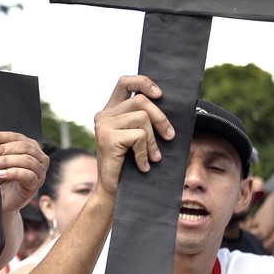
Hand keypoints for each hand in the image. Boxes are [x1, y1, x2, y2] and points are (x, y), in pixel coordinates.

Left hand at [0, 131, 48, 215]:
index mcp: (30, 146)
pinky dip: (13, 173)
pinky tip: (0, 174)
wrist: (1, 201)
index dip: (1, 137)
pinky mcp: (36, 185)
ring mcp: (40, 172)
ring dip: (5, 161)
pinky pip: (28, 176)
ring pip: (26, 160)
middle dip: (2, 149)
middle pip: (23, 147)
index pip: (17, 137)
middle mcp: (39, 157)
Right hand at [93, 76, 173, 195]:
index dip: (143, 82)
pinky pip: (138, 137)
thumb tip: (166, 103)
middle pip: (140, 100)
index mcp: (110, 111)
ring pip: (142, 119)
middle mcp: (104, 115)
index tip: (160, 95)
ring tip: (154, 157)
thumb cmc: (128, 165)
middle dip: (160, 118)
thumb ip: (142, 118)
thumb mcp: (136, 136)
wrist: (113, 191)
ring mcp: (103, 126)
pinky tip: (143, 166)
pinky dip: (145, 153)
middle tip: (169, 136)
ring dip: (153, 140)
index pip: (125, 82)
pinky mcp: (107, 138)